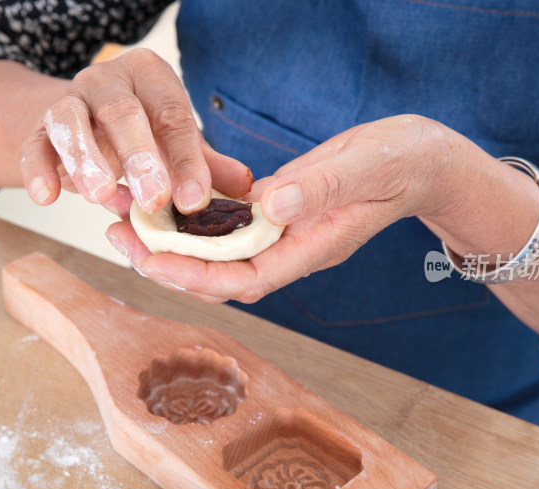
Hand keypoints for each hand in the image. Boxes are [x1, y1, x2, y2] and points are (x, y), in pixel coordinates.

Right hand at [18, 48, 252, 215]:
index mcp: (150, 77)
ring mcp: (69, 100)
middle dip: (139, 157)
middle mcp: (107, 80)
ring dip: (85, 160)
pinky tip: (46, 196)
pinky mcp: (36, 127)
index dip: (186, 161)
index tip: (195, 200)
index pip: (173, 117)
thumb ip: (207, 164)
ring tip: (99, 195)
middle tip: (154, 199)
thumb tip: (246, 187)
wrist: (82, 124)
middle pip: (122, 113)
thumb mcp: (175, 145)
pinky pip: (32, 145)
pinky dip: (37, 169)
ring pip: (70, 122)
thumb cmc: (140, 134)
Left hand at [106, 114, 457, 302]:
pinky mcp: (278, 211)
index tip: (151, 258)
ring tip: (127, 221)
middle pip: (219, 275)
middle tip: (120, 237)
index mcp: (312, 248)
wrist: (418, 159)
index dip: (195, 275)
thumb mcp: (366, 168)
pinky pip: (229, 226)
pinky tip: (167, 202)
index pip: (245, 279)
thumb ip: (320, 189)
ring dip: (173, 243)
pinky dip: (196, 219)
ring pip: (218, 253)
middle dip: (168, 263)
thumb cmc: (401, 163)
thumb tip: (268, 206)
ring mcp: (283, 232)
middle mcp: (291, 249)